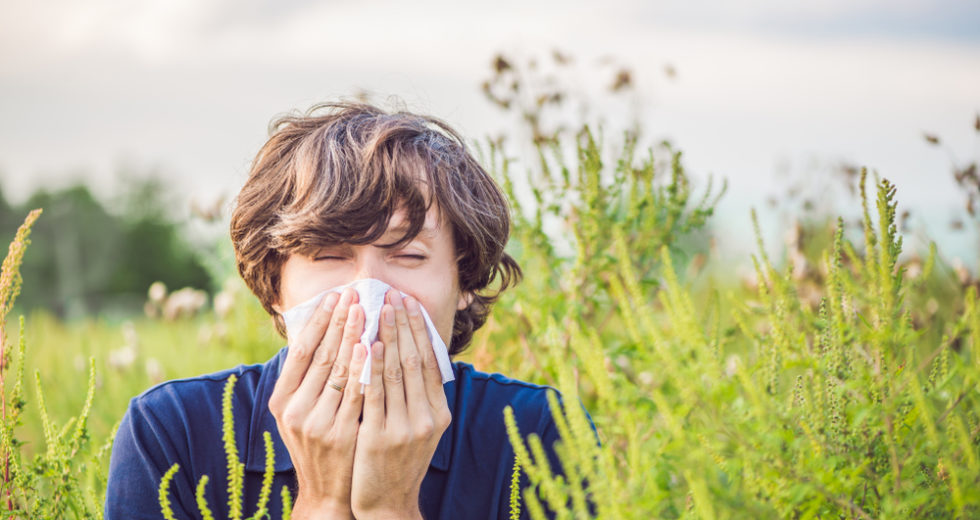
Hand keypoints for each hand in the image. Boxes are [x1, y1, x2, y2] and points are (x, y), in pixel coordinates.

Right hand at [268, 288, 365, 519]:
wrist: (327, 493)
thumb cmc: (317, 444)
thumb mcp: (300, 412)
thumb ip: (306, 378)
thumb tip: (319, 330)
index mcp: (281, 400)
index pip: (301, 350)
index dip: (319, 321)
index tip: (334, 295)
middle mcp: (295, 410)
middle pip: (321, 355)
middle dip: (339, 321)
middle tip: (354, 293)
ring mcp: (317, 423)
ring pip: (339, 371)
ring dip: (354, 336)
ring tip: (366, 309)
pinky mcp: (341, 434)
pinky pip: (356, 394)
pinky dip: (365, 368)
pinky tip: (373, 346)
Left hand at [351, 291, 451, 519]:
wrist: (386, 504)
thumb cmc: (397, 461)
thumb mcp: (418, 429)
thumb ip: (417, 397)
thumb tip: (412, 354)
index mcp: (438, 413)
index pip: (430, 361)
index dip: (419, 329)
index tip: (409, 302)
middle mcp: (427, 418)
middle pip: (415, 360)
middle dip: (403, 324)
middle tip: (393, 295)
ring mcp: (405, 428)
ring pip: (396, 372)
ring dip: (388, 336)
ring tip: (379, 309)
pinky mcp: (380, 437)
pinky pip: (375, 393)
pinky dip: (373, 366)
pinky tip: (368, 344)